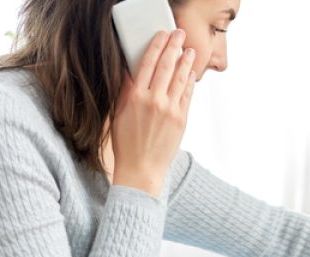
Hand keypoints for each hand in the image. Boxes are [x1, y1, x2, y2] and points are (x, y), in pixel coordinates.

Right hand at [110, 29, 196, 195]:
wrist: (141, 169)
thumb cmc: (126, 143)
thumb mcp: (119, 113)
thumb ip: (126, 90)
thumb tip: (131, 71)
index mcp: (135, 97)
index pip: (147, 63)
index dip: (156, 46)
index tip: (161, 35)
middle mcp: (154, 100)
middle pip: (166, 66)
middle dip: (174, 47)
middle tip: (179, 35)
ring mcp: (170, 110)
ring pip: (180, 78)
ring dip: (186, 62)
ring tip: (189, 51)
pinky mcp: (181, 119)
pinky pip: (187, 95)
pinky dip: (189, 82)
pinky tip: (190, 73)